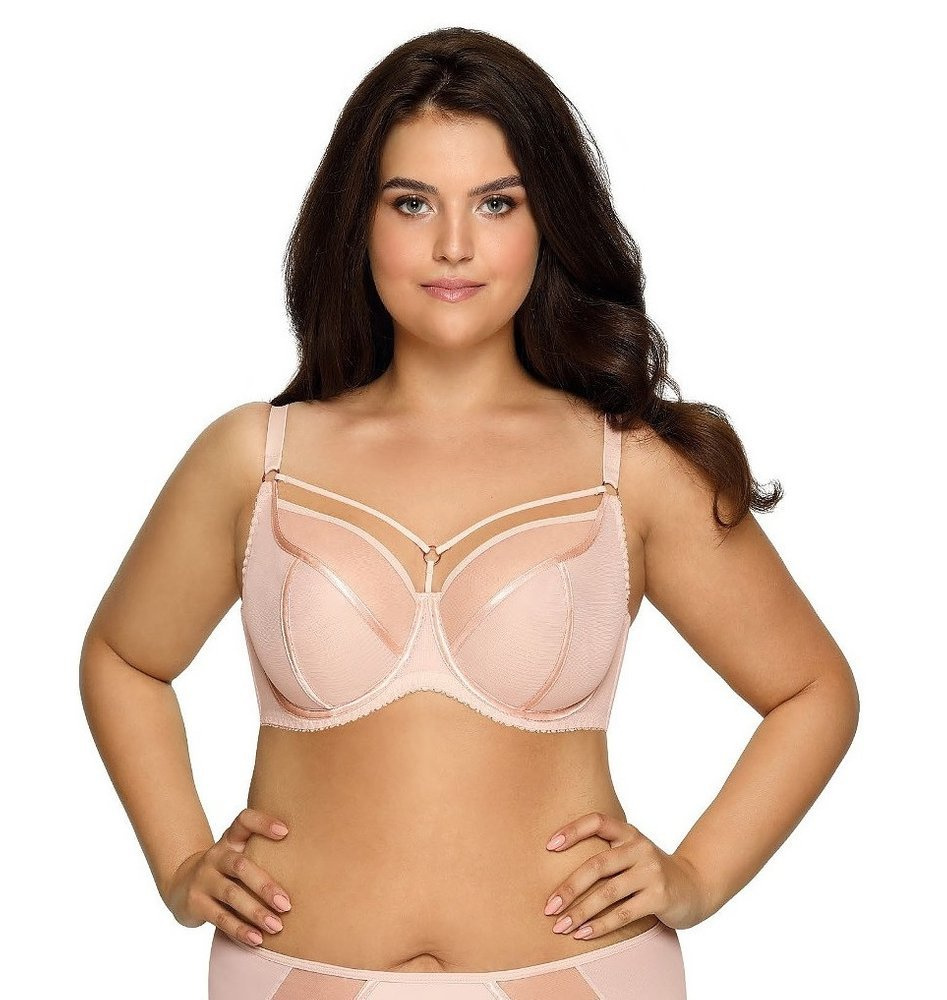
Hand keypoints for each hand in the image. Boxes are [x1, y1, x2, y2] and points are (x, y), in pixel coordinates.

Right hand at [163, 808, 293, 946]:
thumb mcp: (238, 853)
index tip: (286, 831)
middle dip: (265, 886)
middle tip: (287, 904)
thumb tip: (310, 865)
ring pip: (231, 894)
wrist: (182, 885)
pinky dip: (240, 930)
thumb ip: (263, 851)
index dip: (263, 823)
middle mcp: (215, 856)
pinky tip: (257, 939)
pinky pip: (220, 918)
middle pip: (240, 866)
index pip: (244, 821)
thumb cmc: (226, 869)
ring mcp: (203, 879)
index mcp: (230, 839)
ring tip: (277, 926)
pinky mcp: (195, 903)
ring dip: (256, 912)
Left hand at [542, 811, 708, 939]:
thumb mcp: (631, 854)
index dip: (572, 830)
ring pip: (607, 893)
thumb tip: (555, 871)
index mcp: (629, 833)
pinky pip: (624, 913)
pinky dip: (600, 925)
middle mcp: (640, 847)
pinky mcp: (660, 896)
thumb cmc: (650, 872)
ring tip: (560, 926)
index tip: (548, 846)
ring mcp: (651, 872)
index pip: (597, 821)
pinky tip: (583, 934)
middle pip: (597, 865)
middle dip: (569, 888)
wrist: (695, 887)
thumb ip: (605, 854)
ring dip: (580, 912)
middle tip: (548, 907)